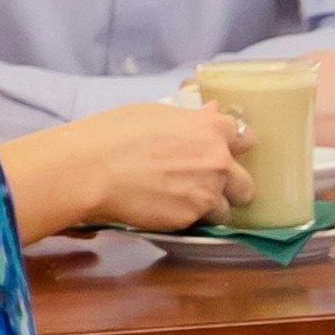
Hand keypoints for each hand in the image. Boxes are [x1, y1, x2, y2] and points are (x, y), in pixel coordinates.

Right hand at [77, 99, 253, 231]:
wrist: (89, 170)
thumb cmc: (113, 134)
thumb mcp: (154, 114)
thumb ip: (190, 119)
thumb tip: (212, 113)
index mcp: (211, 129)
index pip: (244, 137)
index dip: (231, 146)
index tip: (219, 151)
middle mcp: (218, 161)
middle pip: (245, 182)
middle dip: (231, 185)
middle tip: (205, 185)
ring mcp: (206, 193)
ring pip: (225, 208)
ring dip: (208, 207)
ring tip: (179, 202)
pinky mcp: (189, 218)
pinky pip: (197, 221)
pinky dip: (184, 217)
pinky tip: (160, 208)